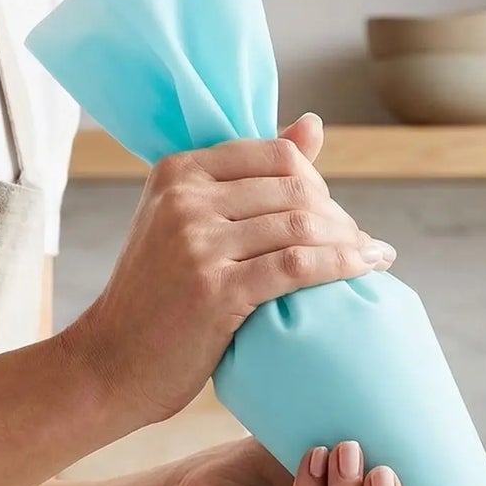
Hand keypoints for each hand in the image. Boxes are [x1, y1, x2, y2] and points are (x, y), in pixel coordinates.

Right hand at [63, 115, 392, 426]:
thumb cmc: (160, 296)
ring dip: (350, 241)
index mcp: (178, 170)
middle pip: (297, 189)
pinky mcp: (216, 289)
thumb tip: (313, 124)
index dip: (319, 183)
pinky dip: (342, 265)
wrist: (113, 361)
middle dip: (340, 217)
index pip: (277, 154)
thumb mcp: (189, 221)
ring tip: (372, 257)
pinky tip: (367, 270)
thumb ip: (248, 175)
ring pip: (302, 226)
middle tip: (360, 243)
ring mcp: (198, 243)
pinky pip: (299, 266)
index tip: (335, 216)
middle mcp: (185, 198)